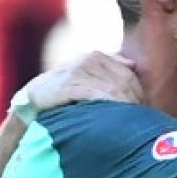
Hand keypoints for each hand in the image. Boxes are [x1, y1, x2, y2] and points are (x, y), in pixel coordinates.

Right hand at [24, 51, 143, 111]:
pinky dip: (109, 104)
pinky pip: (96, 94)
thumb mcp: (86, 74)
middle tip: (139, 118)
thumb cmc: (65, 88)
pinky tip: (114, 116)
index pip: (128, 74)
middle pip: (123, 81)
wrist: (34, 96)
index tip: (142, 109)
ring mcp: (77, 71)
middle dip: (134, 100)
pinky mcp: (68, 85)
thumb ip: (109, 66)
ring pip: (113, 88)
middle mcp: (88, 60)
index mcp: (96, 56)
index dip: (138, 92)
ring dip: (124, 105)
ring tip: (129, 120)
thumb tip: (132, 65)